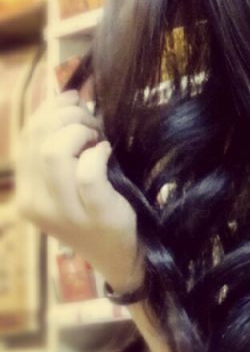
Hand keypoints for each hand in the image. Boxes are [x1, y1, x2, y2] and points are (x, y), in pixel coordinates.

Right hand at [15, 89, 141, 289]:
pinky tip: (107, 151)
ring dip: (81, 132)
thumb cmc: (98, 209)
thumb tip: (68, 97)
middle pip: (39, 140)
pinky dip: (98, 153)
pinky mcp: (96, 214)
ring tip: (98, 137)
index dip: (49, 110)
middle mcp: (37, 204)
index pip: (26, 138)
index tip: (73, 98)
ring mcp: (65, 212)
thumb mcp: (69, 183)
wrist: (121, 254)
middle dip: (68, 117)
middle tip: (93, 121)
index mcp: (27, 194)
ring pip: (55, 152)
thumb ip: (60, 148)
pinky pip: (87, 172)